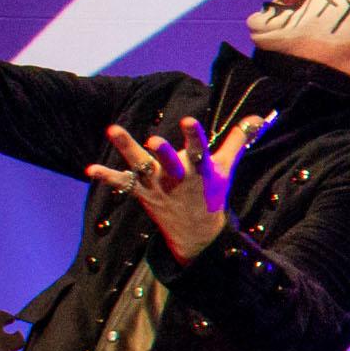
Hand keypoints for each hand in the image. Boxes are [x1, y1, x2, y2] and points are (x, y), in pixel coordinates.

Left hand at [87, 112, 269, 260]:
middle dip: (163, 152)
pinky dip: (107, 177)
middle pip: (169, 163)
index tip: (188, 120)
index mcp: (200, 171)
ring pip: (142, 166)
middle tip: (153, 139)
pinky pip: (123, 184)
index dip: (193, 136)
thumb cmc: (212, 192)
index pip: (199, 150)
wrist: (197, 233)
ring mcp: (159, 186)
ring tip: (113, 128)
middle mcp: (178, 179)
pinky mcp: (143, 192)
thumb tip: (258, 117)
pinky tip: (90, 169)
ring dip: (127, 149)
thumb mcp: (227, 167)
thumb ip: (239, 139)